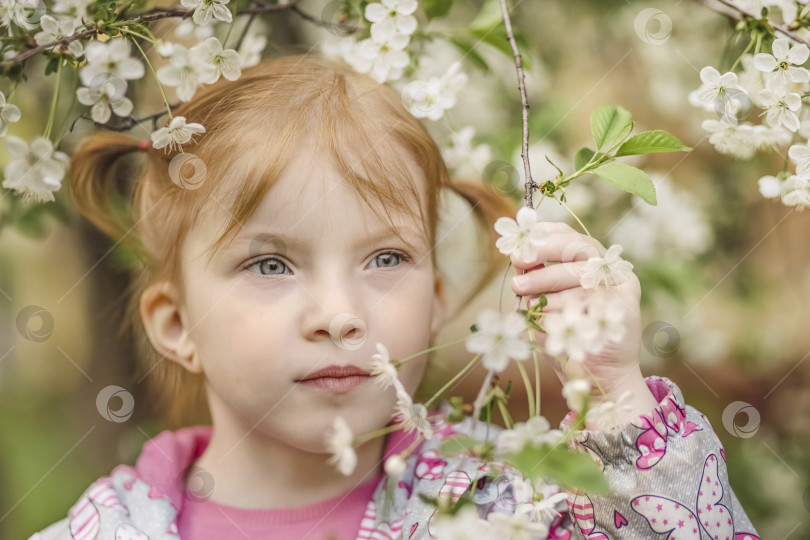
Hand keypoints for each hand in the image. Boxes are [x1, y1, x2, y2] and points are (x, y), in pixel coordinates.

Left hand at [508, 222, 657, 427]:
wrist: (603, 377)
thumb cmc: (571, 337)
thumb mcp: (548, 303)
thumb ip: (538, 279)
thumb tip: (517, 257)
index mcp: (593, 263)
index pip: (570, 236)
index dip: (545, 235)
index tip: (522, 241)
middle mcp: (609, 271)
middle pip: (577, 247)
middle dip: (543, 252)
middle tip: (517, 262)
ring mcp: (619, 287)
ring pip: (576, 275)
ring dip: (544, 285)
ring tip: (525, 298)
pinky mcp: (623, 306)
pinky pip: (584, 301)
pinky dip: (560, 311)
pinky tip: (547, 321)